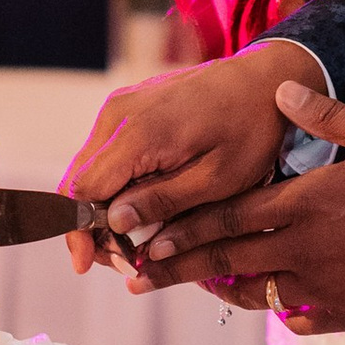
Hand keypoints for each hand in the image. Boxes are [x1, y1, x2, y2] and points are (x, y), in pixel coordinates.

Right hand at [61, 39, 316, 268]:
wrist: (265, 79)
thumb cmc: (251, 129)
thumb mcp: (217, 179)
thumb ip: (163, 202)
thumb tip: (113, 224)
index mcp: (137, 133)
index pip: (82, 192)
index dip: (79, 233)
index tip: (87, 265)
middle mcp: (118, 114)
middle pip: (79, 182)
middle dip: (91, 226)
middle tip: (124, 259)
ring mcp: (121, 106)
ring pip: (91, 168)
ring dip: (104, 206)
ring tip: (137, 238)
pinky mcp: (130, 106)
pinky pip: (108, 153)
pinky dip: (116, 184)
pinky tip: (143, 206)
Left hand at [136, 83, 344, 329]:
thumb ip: (325, 115)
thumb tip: (280, 89)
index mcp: (303, 204)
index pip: (227, 217)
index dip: (183, 228)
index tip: (147, 238)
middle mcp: (301, 249)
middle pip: (225, 261)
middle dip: (177, 268)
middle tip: (137, 277)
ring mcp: (322, 286)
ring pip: (257, 293)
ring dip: (224, 291)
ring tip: (198, 289)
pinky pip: (303, 319)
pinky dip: (287, 314)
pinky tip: (280, 310)